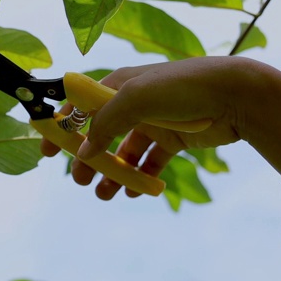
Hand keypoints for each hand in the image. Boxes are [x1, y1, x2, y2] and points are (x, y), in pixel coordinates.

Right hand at [42, 57, 251, 199]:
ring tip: (105, 194)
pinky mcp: (171, 139)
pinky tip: (135, 190)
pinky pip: (148, 162)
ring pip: (123, 153)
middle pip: (99, 134)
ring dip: (112, 174)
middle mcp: (131, 104)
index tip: (47, 150)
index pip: (80, 106)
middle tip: (80, 179)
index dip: (62, 127)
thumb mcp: (133, 99)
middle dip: (86, 158)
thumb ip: (104, 124)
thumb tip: (84, 151)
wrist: (233, 94)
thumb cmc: (180, 87)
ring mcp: (152, 122)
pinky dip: (139, 177)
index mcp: (117, 86)